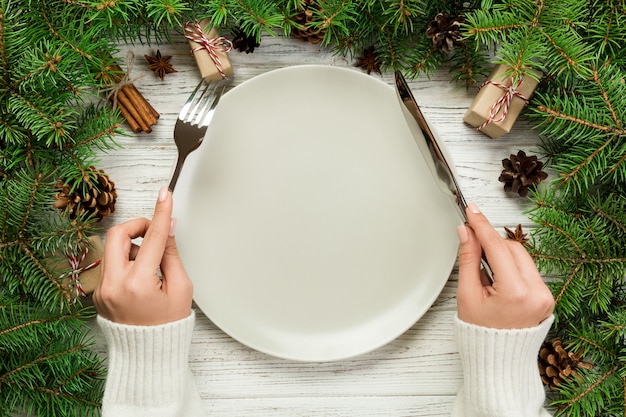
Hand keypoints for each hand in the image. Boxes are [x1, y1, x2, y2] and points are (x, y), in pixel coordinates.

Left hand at [93, 187, 192, 324]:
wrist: (146, 354)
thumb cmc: (167, 325)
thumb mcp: (181, 288)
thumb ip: (172, 255)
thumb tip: (168, 228)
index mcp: (137, 284)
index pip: (151, 239)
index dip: (161, 214)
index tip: (165, 195)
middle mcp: (113, 285)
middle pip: (118, 234)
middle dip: (137, 226)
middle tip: (153, 232)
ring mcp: (101, 289)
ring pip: (112, 248)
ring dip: (132, 246)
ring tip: (150, 267)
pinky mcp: (97, 292)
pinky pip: (110, 264)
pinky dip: (126, 261)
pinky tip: (140, 278)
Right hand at [456, 203, 553, 328]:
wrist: (499, 360)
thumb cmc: (480, 334)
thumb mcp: (468, 295)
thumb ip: (468, 259)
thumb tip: (466, 232)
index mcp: (516, 293)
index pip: (498, 248)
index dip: (482, 226)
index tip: (472, 211)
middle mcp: (537, 292)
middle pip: (512, 248)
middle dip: (491, 242)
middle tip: (470, 240)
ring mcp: (545, 294)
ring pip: (521, 256)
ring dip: (501, 254)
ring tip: (483, 269)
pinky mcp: (546, 296)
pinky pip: (527, 269)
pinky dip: (511, 266)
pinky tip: (496, 276)